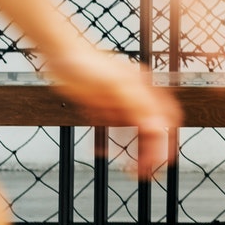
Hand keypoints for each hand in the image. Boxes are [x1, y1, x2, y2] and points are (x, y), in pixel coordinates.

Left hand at [35, 36, 180, 178]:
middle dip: (152, 152)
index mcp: (145, 90)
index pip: (164, 120)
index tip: (162, 162)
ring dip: (133, 151)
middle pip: (152, 129)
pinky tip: (102, 152)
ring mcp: (117, 103)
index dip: (166, 142)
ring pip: (132, 133)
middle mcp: (135, 98)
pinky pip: (110, 130)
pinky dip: (108, 143)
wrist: (58, 52)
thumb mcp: (114, 84)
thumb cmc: (86, 62)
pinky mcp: (100, 108)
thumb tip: (157, 128)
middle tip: (146, 172)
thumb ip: (137, 105)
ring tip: (129, 169)